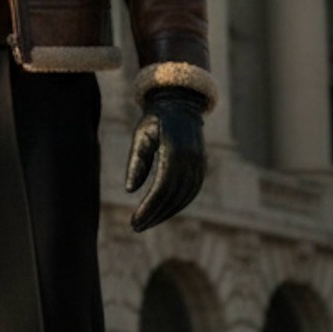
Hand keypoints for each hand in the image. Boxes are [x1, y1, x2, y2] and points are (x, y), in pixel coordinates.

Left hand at [125, 89, 206, 230]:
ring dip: (166, 212)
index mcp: (174, 149)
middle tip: (137, 227)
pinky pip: (192, 191)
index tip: (134, 220)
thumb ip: (136, 161)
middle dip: (155, 214)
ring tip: (147, 222)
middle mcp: (191, 158)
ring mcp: (199, 162)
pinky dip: (178, 204)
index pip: (162, 187)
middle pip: (174, 195)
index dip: (149, 207)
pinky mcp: (202, 166)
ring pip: (185, 196)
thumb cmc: (155, 119)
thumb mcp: (141, 135)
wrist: (181, 104)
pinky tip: (163, 212)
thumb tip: (130, 190)